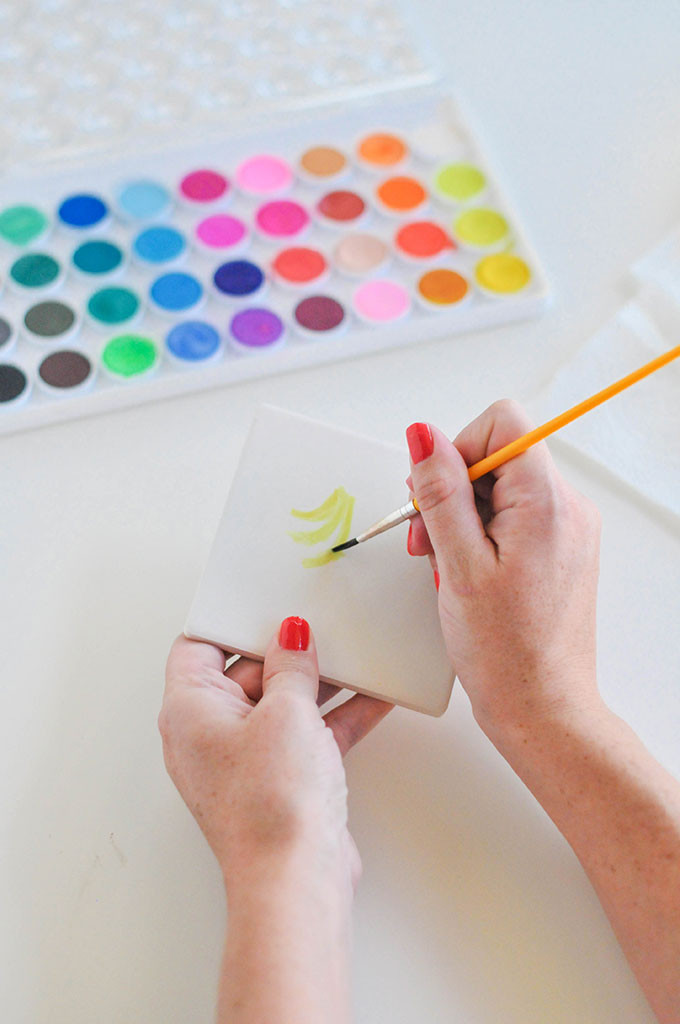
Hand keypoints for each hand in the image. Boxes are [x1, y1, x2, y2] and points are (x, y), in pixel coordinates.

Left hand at [159, 617, 391, 892]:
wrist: (295, 880)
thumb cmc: (271, 804)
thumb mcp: (285, 712)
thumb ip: (291, 665)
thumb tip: (291, 636)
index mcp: (190, 711)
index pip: (197, 647)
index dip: (229, 620)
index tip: (262, 599)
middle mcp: (210, 734)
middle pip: (245, 672)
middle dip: (285, 648)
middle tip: (319, 622)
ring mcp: (247, 759)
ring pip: (281, 702)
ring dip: (318, 680)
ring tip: (354, 651)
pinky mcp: (281, 780)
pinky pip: (307, 734)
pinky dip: (338, 715)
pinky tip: (376, 696)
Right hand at [405, 400, 601, 737]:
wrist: (542, 707)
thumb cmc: (506, 651)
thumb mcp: (458, 564)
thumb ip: (440, 492)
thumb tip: (424, 435)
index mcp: (548, 501)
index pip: (502, 424)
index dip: (458, 450)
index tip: (435, 494)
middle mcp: (567, 506)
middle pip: (496, 457)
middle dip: (450, 492)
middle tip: (427, 542)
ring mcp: (565, 528)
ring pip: (498, 489)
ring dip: (459, 518)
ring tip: (443, 564)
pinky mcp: (557, 548)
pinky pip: (510, 517)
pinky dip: (478, 536)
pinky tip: (463, 572)